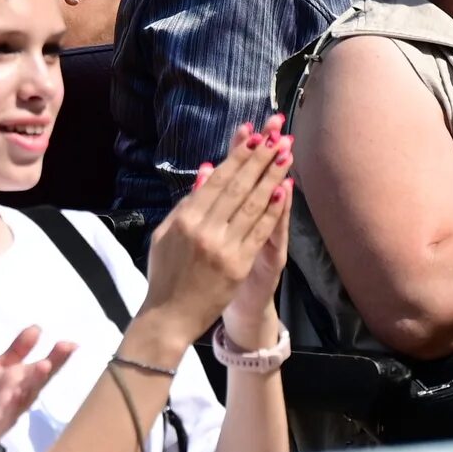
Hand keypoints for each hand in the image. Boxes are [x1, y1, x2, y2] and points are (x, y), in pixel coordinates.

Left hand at [0, 325, 74, 451]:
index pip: (41, 371)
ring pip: (15, 404)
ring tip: (36, 372)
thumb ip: (17, 351)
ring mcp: (2, 417)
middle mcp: (16, 402)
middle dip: (42, 374)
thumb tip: (37, 327)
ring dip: (23, 391)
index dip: (56, 359)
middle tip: (52, 360)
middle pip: (33, 387)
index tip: (71, 345)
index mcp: (21, 386)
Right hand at [136, 121, 293, 351]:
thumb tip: (206, 170)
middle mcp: (205, 229)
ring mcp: (224, 248)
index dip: (238, 156)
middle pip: (239, 186)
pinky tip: (284, 191)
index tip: (254, 137)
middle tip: (277, 135)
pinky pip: (260, 232)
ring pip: (253, 205)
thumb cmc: (165, 272)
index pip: (218, 180)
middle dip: (261, 158)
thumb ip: (186, 202)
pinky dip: (273, 210)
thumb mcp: (165, 233)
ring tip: (287, 155)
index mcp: (185, 219)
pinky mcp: (239, 266)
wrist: (170, 316)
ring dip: (272, 177)